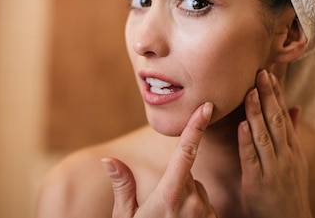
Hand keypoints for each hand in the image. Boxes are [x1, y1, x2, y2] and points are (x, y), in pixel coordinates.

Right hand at [101, 102, 217, 217]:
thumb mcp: (125, 217)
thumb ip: (123, 187)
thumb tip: (108, 160)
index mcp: (169, 196)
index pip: (185, 154)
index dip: (196, 127)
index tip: (206, 107)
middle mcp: (193, 203)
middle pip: (187, 174)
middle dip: (176, 180)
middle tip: (159, 207)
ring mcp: (206, 215)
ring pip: (197, 191)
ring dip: (186, 198)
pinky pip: (206, 207)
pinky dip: (196, 212)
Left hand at [238, 70, 311, 217]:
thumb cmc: (287, 190)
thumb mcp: (295, 161)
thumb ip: (291, 134)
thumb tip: (294, 107)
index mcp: (293, 149)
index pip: (283, 115)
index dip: (277, 93)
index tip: (269, 72)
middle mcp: (286, 156)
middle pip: (276, 120)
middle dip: (268, 95)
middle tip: (260, 72)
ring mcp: (273, 169)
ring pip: (264, 135)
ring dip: (257, 112)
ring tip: (249, 90)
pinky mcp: (258, 183)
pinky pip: (252, 159)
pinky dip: (247, 141)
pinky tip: (241, 125)